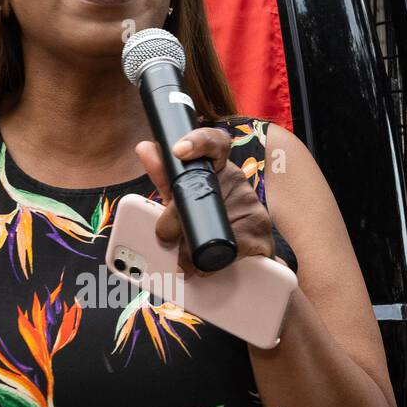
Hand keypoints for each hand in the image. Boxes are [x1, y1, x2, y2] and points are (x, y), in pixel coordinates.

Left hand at [133, 126, 277, 277]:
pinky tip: (210, 264)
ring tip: (185, 258)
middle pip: (201, 195)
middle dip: (177, 220)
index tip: (178, 151)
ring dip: (192, 248)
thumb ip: (163, 176)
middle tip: (166, 236)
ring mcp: (252, 204)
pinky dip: (215, 262)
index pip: (215, 144)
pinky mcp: (262, 232)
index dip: (198, 142)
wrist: (238, 252)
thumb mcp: (179, 199)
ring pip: (215, 226)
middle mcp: (237, 180)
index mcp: (217, 167)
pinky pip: (234, 247)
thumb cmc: (205, 219)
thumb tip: (145, 148)